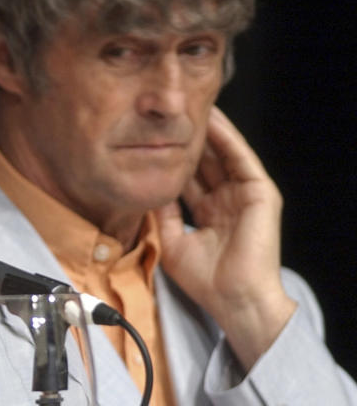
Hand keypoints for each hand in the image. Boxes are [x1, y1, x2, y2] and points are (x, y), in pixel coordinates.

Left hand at [156, 107, 295, 370]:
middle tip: (168, 113)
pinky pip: (241, 159)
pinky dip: (227, 139)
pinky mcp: (260, 193)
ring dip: (207, 131)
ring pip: (223, 154)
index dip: (171, 156)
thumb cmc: (205, 280)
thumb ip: (162, 213)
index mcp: (209, 212)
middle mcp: (227, 199)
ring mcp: (244, 195)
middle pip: (204, 161)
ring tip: (189, 106)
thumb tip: (145, 188)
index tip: (151, 137)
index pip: (189, 176)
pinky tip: (213, 121)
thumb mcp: (172, 240)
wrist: (233, 299)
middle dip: (187, 138)